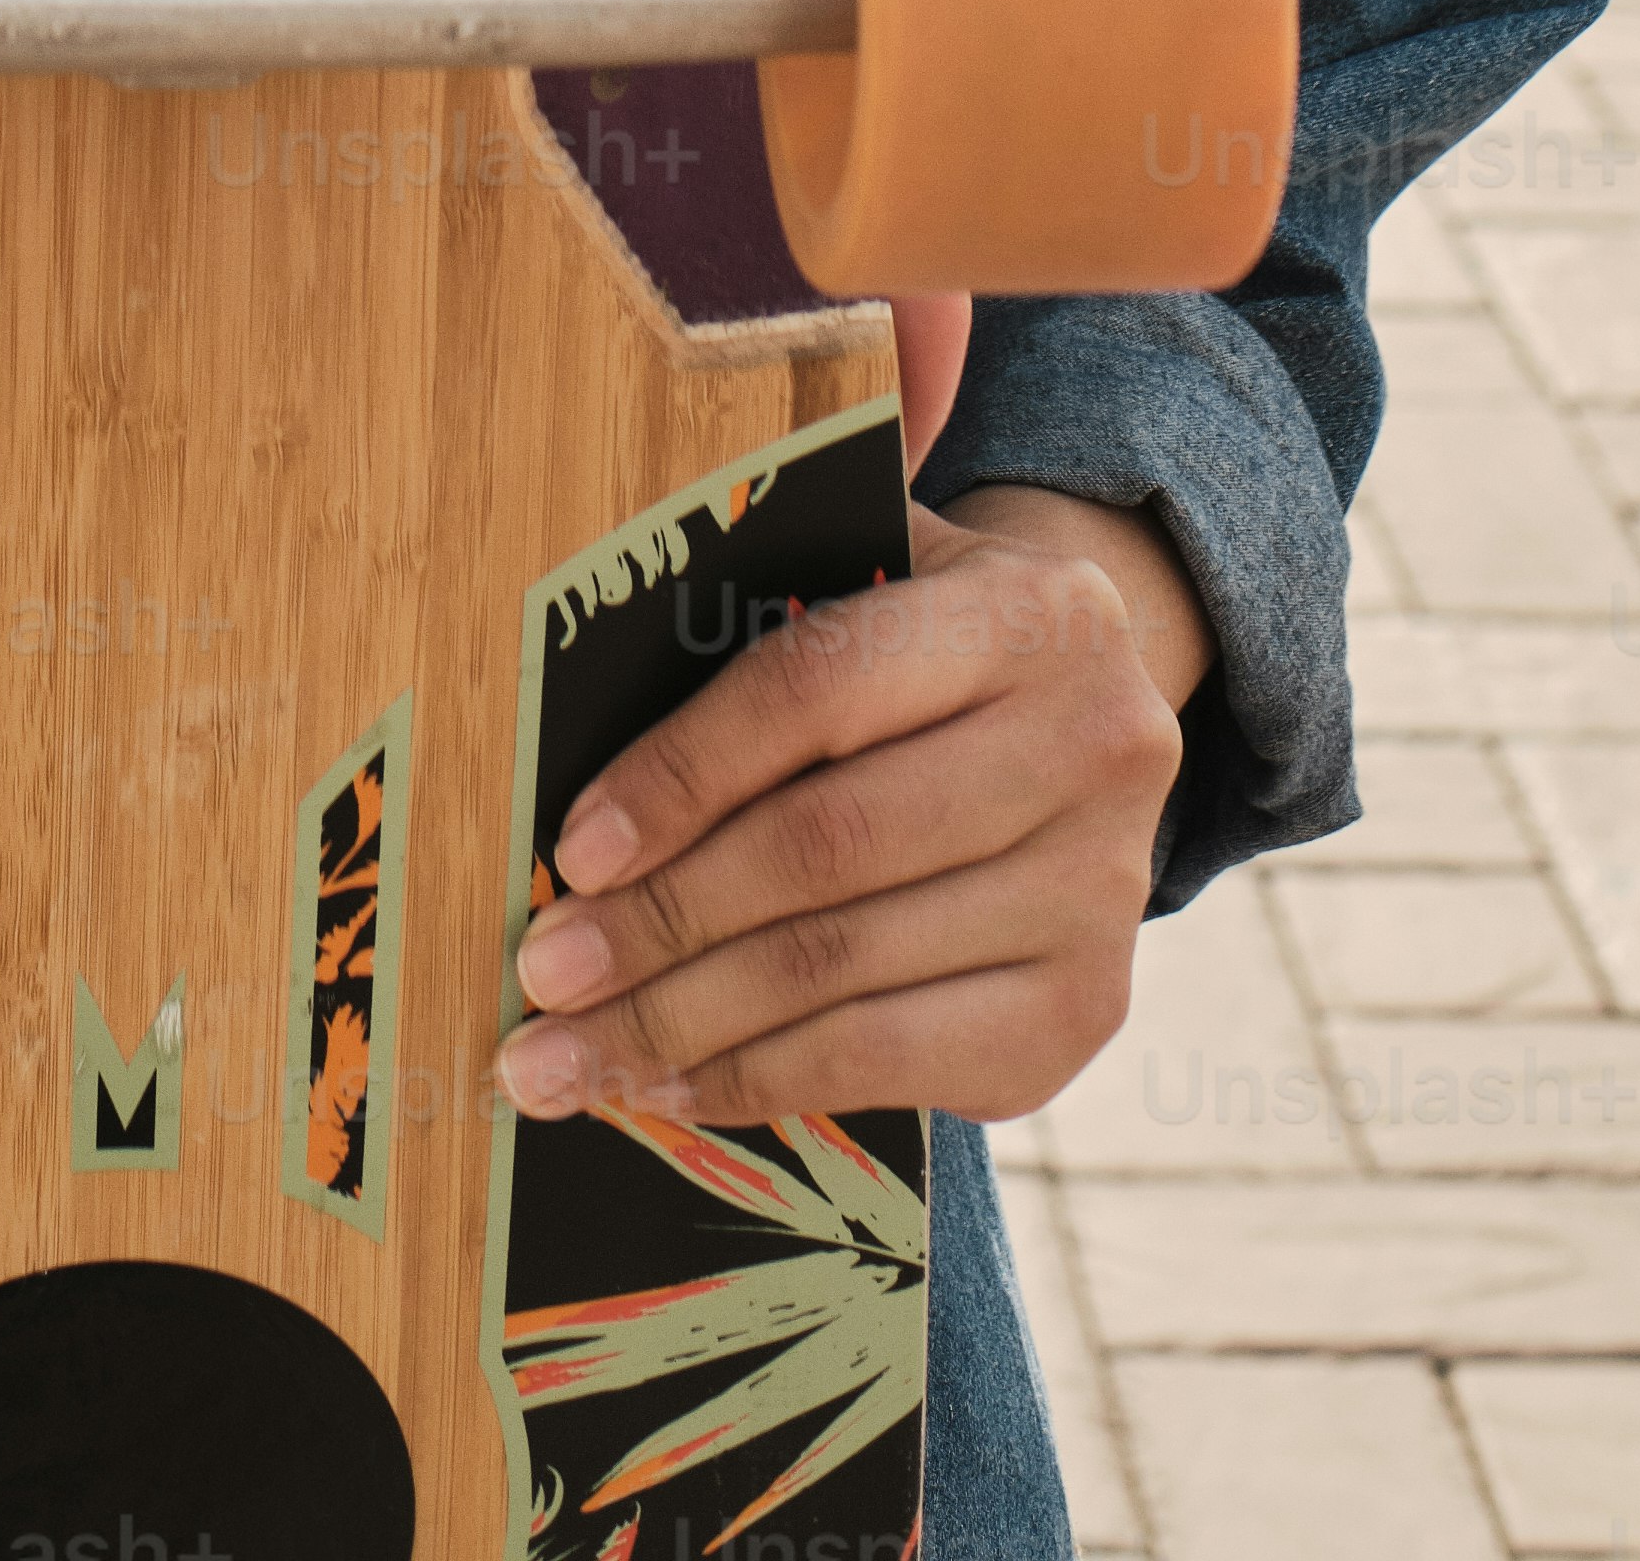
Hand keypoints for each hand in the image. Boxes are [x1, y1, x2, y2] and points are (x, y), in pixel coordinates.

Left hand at [491, 483, 1202, 1131]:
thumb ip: (776, 552)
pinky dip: (757, 1079)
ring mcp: (1099, 891)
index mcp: (1026, 610)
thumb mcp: (873, 565)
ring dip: (679, 1024)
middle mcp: (1090, 744)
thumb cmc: (918, 648)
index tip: (572, 850)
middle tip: (540, 975)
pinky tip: (663, 1086)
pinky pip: (888, 1059)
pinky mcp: (1084, 1010)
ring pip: (844, 968)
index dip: (683, 772)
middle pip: (829, 847)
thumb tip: (624, 563)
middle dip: (661, 922)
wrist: (1081, 738)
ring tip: (560, 1059)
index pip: (817, 689)